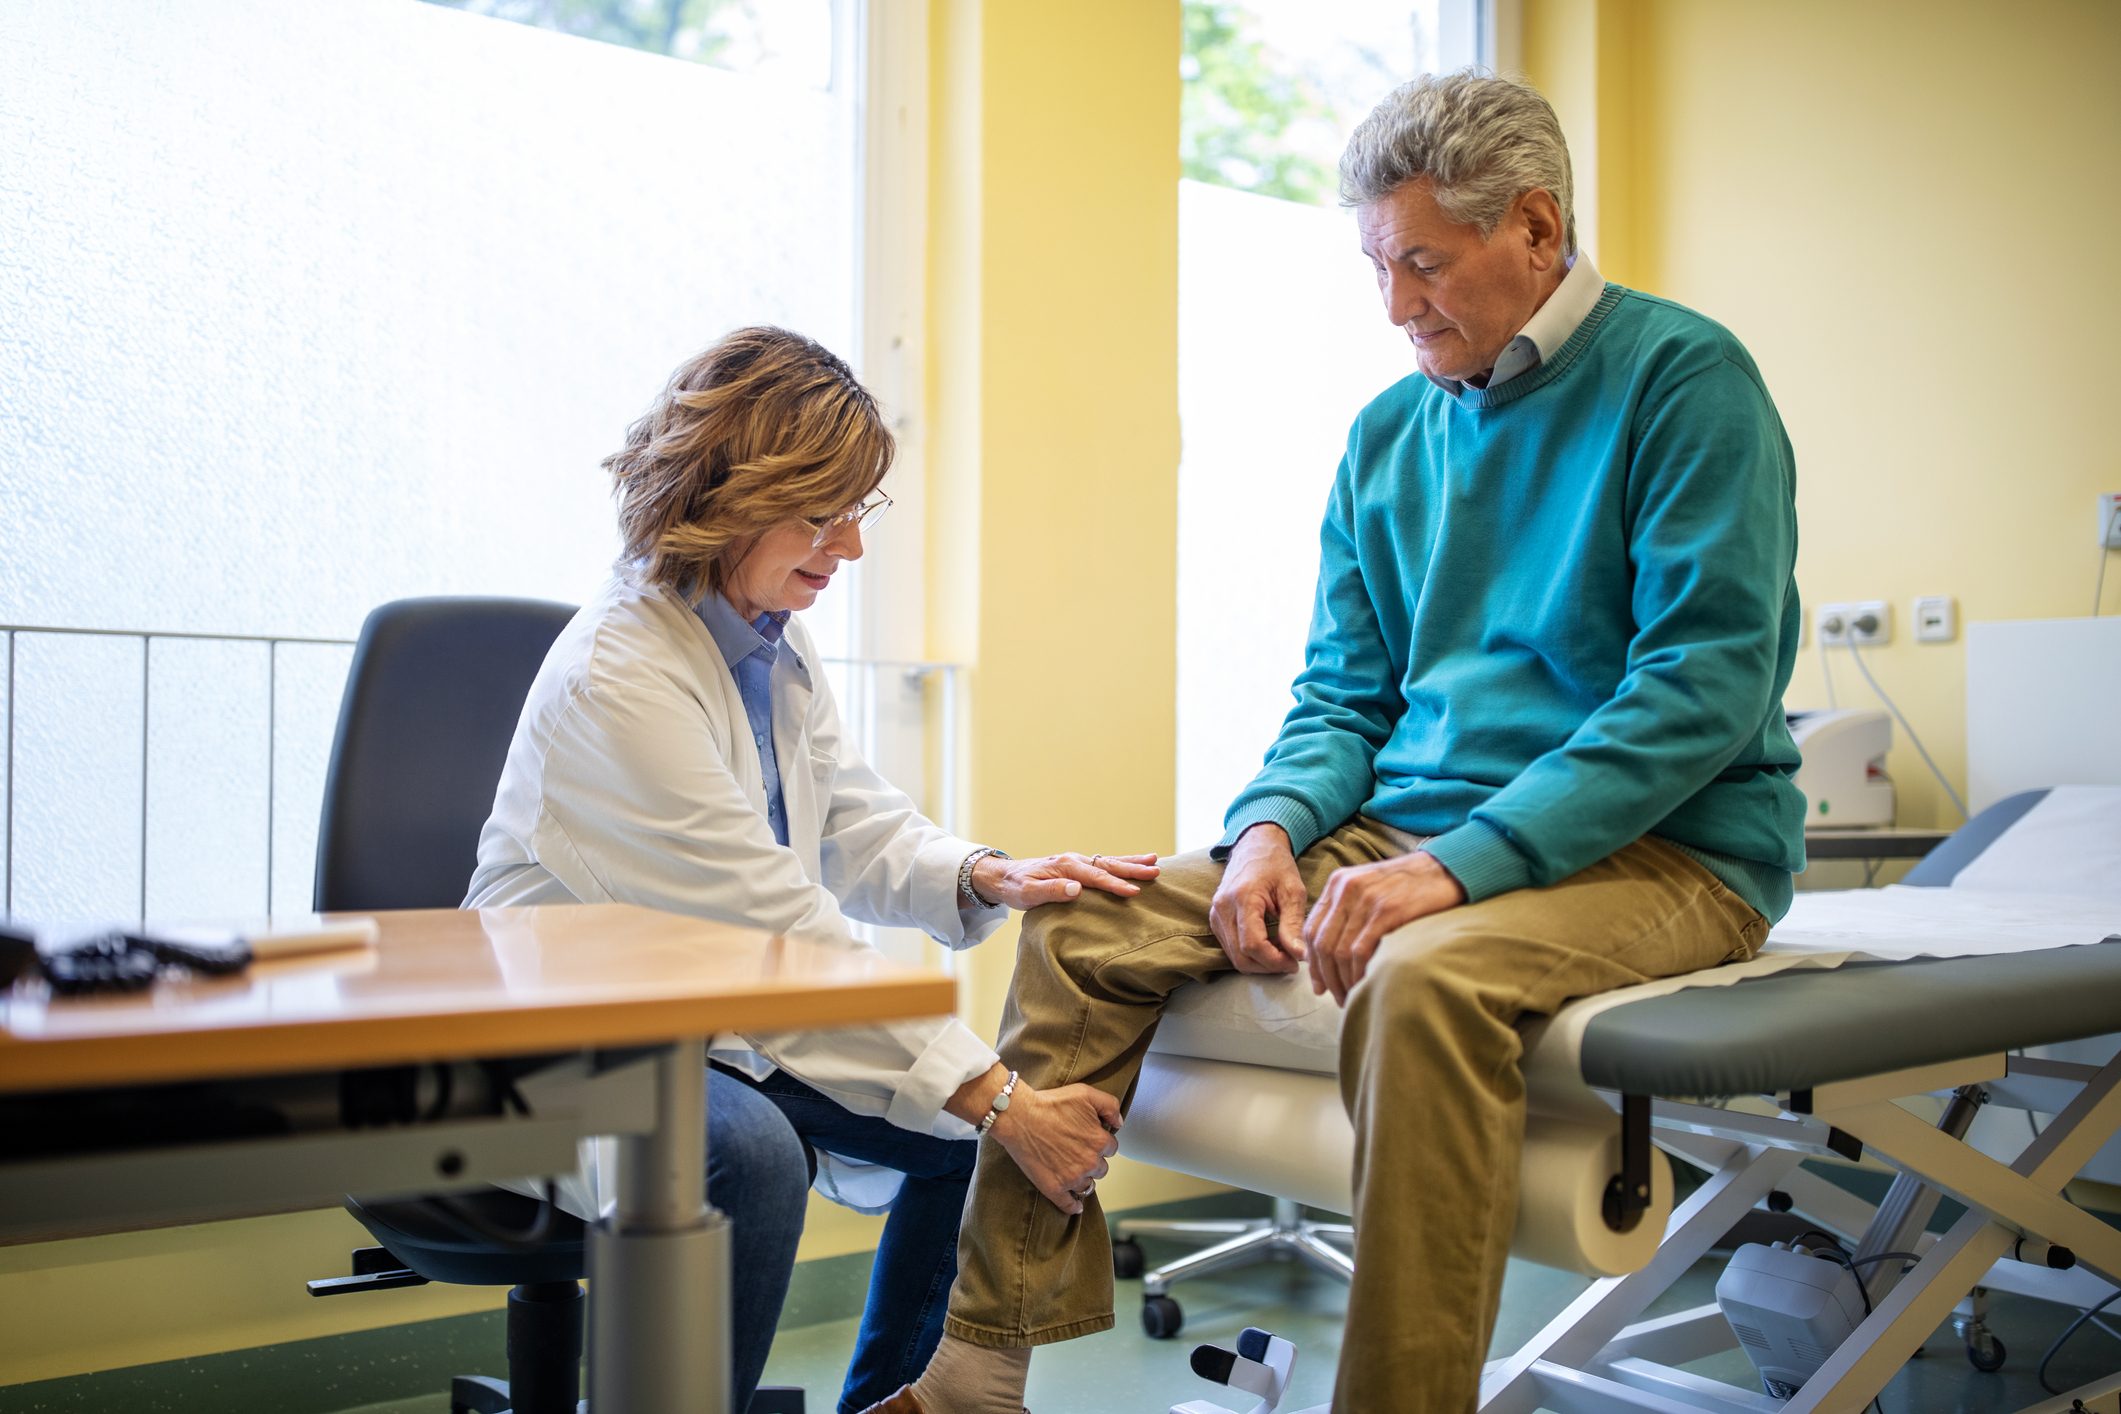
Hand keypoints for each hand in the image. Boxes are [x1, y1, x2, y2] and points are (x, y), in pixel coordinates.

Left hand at [973, 851, 1159, 909]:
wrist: (1005, 877)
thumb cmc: (1016, 888)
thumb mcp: (1028, 893)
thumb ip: (1052, 890)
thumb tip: (1076, 889)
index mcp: (1065, 866)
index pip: (1095, 878)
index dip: (1115, 885)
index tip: (1134, 892)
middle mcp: (1074, 860)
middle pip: (1108, 865)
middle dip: (1133, 869)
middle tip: (1156, 872)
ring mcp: (1077, 862)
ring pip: (1109, 861)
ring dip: (1131, 862)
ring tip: (1154, 861)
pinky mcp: (1077, 867)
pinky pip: (1103, 864)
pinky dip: (1121, 863)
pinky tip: (1134, 863)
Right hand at [990, 1080, 1122, 1214]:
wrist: (1018, 1116)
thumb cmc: (1050, 1103)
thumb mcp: (1085, 1093)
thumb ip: (1109, 1105)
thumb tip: (1119, 1122)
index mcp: (1099, 1141)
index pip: (1111, 1148)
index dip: (1100, 1141)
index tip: (1089, 1137)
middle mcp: (1089, 1162)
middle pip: (1102, 1168)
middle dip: (1093, 1160)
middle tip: (1077, 1151)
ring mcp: (1072, 1178)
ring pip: (1088, 1186)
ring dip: (1084, 1179)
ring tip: (1073, 1170)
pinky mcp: (1054, 1189)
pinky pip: (1071, 1205)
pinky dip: (1074, 1206)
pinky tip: (1075, 1204)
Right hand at [1207, 824, 1307, 973]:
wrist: (1254, 845)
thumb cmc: (1276, 864)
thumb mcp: (1292, 891)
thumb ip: (1294, 924)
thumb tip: (1300, 955)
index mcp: (1242, 898)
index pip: (1252, 944)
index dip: (1275, 961)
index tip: (1295, 962)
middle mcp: (1223, 908)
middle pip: (1241, 956)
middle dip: (1268, 966)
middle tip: (1291, 962)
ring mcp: (1215, 915)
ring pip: (1234, 956)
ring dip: (1259, 963)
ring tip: (1282, 954)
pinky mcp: (1215, 920)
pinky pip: (1230, 948)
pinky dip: (1250, 954)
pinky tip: (1269, 946)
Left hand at [1303, 850, 1465, 1004]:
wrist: (1445, 870)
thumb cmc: (1409, 885)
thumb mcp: (1369, 888)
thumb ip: (1347, 911)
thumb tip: (1329, 953)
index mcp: (1338, 883)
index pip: (1312, 929)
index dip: (1313, 963)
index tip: (1319, 985)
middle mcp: (1346, 889)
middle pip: (1322, 943)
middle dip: (1326, 977)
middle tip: (1336, 998)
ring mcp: (1366, 899)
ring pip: (1339, 951)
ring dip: (1342, 981)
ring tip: (1351, 997)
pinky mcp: (1387, 911)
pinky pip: (1361, 952)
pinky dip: (1359, 974)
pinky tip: (1365, 985)